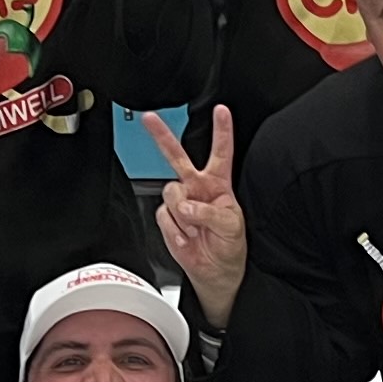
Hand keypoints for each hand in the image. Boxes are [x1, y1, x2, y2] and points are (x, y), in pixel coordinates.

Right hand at [138, 105, 244, 321]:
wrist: (216, 272)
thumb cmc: (230, 246)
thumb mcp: (232, 226)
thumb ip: (211, 212)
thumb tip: (187, 206)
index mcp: (219, 184)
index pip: (222, 152)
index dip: (221, 130)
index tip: (221, 110)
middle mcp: (198, 188)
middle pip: (178, 156)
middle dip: (163, 136)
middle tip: (150, 119)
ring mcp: (181, 202)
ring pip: (170, 192)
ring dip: (183, 212)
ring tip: (196, 227)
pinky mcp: (168, 218)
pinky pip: (164, 216)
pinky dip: (175, 229)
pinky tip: (187, 236)